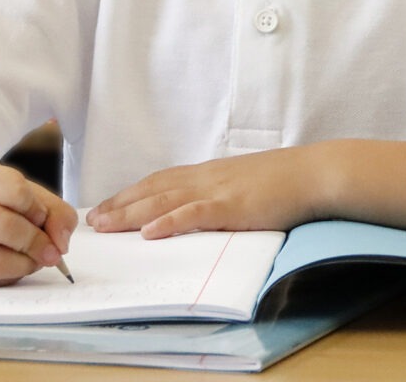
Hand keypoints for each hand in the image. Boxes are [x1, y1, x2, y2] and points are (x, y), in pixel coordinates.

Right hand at [0, 162, 77, 286]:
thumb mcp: (16, 189)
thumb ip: (52, 209)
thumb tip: (62, 243)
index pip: (14, 190)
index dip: (37, 208)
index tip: (42, 216)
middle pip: (4, 227)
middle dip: (37, 242)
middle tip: (53, 251)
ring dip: (25, 265)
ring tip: (36, 260)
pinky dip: (8, 278)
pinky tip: (13, 267)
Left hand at [87, 146, 325, 238]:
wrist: (312, 173)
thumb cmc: (283, 180)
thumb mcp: (243, 183)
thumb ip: (220, 192)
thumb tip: (202, 206)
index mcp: (209, 173)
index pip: (161, 180)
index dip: (132, 193)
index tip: (108, 205)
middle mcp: (206, 178)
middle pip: (154, 189)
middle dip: (121, 204)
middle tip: (93, 219)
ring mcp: (217, 190)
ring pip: (165, 200)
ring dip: (132, 213)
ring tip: (106, 225)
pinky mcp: (231, 206)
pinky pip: (194, 213)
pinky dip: (169, 221)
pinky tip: (150, 231)